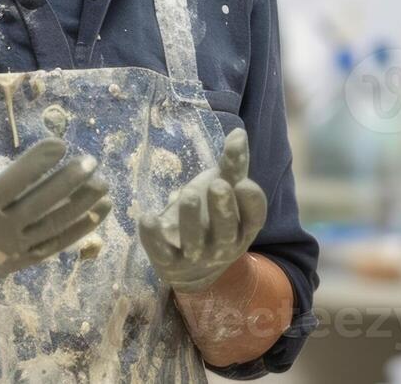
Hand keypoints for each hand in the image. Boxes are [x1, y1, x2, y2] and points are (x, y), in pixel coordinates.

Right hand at [0, 136, 110, 296]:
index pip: (12, 184)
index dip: (37, 163)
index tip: (59, 143)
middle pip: (41, 205)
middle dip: (68, 182)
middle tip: (90, 160)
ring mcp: (14, 249)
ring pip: (54, 226)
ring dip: (81, 205)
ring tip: (104, 183)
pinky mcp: (23, 261)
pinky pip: (56, 246)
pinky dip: (80, 229)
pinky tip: (101, 211)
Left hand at [139, 128, 267, 293]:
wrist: (192, 267)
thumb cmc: (212, 218)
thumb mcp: (224, 191)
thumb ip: (232, 166)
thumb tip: (238, 133)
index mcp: (242, 227)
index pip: (254, 218)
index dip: (251, 203)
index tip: (243, 183)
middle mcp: (223, 246)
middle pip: (226, 230)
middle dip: (222, 209)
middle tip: (218, 185)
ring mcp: (196, 257)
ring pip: (195, 241)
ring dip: (190, 217)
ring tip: (186, 192)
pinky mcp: (169, 263)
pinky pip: (161, 252)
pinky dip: (153, 237)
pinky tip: (147, 217)